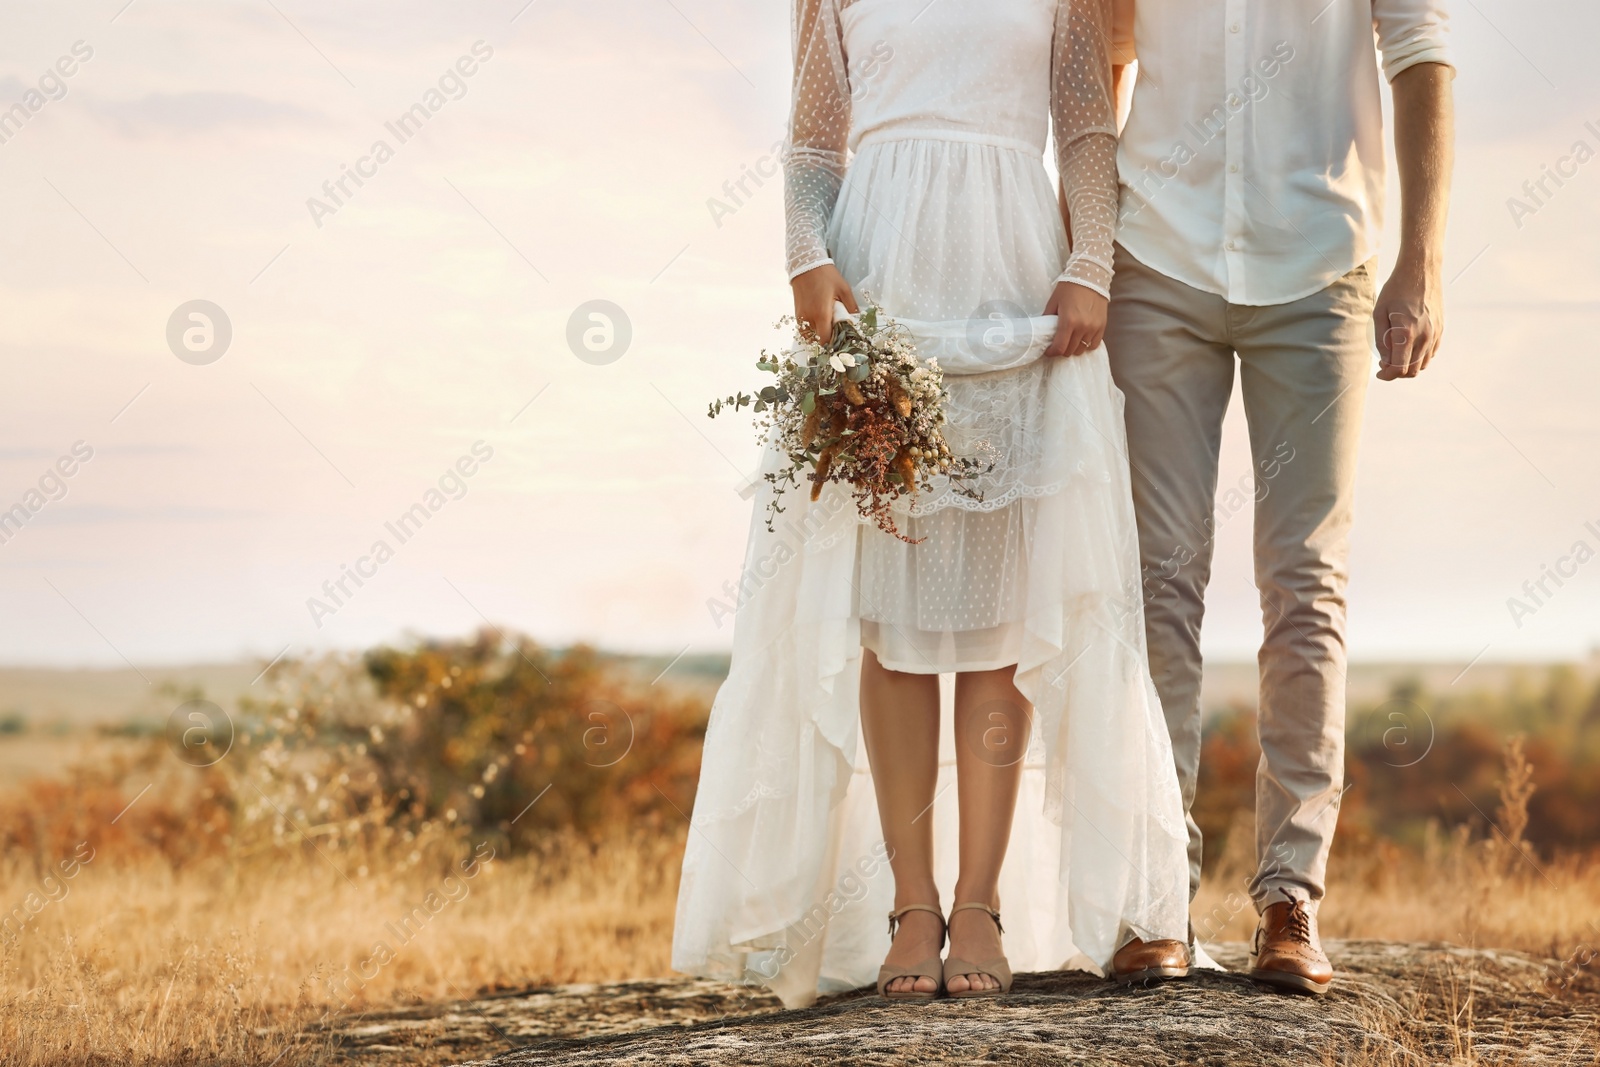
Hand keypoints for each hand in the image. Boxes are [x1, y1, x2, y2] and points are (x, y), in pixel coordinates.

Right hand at [791, 263, 858, 344]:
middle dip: (826, 340)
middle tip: (835, 334)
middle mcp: (809, 318)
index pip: (824, 340)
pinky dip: (810, 331)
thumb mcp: (843, 288)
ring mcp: (801, 316)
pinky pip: (803, 329)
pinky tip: (818, 324)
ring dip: (817, 336)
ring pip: (808, 336)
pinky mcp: (797, 313)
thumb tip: (856, 318)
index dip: (832, 343)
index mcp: (821, 314)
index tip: (839, 341)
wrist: (806, 264)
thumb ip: (851, 305)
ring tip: (826, 329)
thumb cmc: (826, 275)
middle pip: (816, 340)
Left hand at [1043, 281, 1107, 357]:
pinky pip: (1094, 344)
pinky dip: (1086, 345)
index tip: (1048, 351)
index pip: (1059, 348)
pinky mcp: (1102, 326)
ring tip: (1070, 340)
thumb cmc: (1069, 288)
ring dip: (1074, 348)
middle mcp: (1082, 327)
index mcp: (1068, 321)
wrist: (1090, 277)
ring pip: (1082, 349)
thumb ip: (1047, 319)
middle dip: (1061, 350)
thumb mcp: (1054, 302)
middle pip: (1070, 351)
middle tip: (1058, 344)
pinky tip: (1081, 339)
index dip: (1051, 352)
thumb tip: (1042, 332)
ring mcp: (1094, 328)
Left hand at [1373, 259, 1443, 379]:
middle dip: (1396, 372)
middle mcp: (1424, 336)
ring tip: (1396, 355)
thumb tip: (1385, 361)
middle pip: (1411, 370)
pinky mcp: (1441, 329)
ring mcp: (1435, 333)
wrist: (1421, 271)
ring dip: (1408, 365)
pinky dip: (1419, 357)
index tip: (1379, 372)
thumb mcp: (1379, 313)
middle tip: (1385, 363)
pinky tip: (1408, 348)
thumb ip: (1381, 340)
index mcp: (1406, 332)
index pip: (1399, 368)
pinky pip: (1431, 353)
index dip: (1387, 375)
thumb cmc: (1396, 289)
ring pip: (1422, 364)